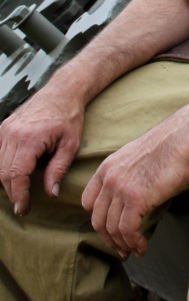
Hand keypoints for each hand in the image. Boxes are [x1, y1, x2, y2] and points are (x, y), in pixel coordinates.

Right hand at [0, 88, 84, 215]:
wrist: (62, 91)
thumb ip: (58, 169)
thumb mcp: (70, 144)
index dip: (19, 195)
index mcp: (30, 138)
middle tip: (23, 206)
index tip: (24, 209)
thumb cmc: (69, 116)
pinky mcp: (4, 127)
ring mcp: (5, 129)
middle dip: (13, 192)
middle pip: (4, 173)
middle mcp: (13, 133)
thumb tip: (51, 194)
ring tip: (20, 193)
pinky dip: (2, 167)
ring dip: (6, 182)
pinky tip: (12, 176)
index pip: (17, 175)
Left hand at [81, 117, 188, 258]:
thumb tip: (132, 195)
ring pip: (112, 229)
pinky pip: (128, 231)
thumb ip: (126, 175)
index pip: (88, 202)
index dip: (99, 219)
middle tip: (121, 249)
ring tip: (134, 250)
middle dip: (109, 239)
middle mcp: (109, 179)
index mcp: (107, 167)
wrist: (183, 138)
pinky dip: (134, 243)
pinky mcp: (136, 199)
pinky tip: (142, 246)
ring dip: (123, 245)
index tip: (110, 229)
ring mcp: (121, 189)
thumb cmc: (169, 145)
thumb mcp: (136, 157)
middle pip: (98, 220)